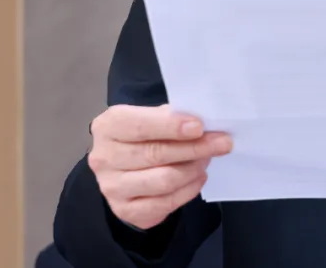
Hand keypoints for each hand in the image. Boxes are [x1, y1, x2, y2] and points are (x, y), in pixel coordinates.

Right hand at [88, 104, 232, 229]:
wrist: (123, 165)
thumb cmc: (143, 133)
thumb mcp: (150, 116)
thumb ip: (170, 116)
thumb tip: (203, 122)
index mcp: (108, 126)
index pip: (140, 125)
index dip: (172, 126)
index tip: (200, 127)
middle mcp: (104, 158)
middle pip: (155, 154)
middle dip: (194, 148)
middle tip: (222, 143)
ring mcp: (112, 188)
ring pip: (163, 181)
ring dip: (193, 169)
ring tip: (207, 159)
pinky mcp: (125, 210)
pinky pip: (164, 204)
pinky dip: (188, 190)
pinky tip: (199, 177)